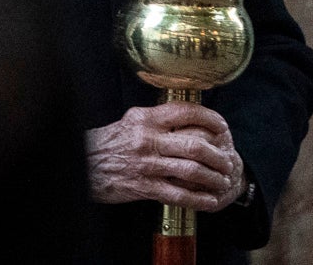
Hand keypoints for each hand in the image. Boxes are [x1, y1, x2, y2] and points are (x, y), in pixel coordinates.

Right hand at [86, 103, 244, 211]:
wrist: (83, 163)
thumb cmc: (109, 143)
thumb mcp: (131, 121)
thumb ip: (156, 118)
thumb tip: (184, 115)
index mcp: (146, 119)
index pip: (185, 112)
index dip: (210, 118)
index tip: (223, 126)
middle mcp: (148, 139)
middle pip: (194, 144)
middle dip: (217, 154)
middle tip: (228, 160)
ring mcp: (146, 165)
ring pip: (190, 170)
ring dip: (212, 178)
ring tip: (223, 181)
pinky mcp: (143, 187)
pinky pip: (177, 194)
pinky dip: (197, 199)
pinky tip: (208, 201)